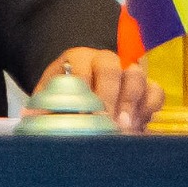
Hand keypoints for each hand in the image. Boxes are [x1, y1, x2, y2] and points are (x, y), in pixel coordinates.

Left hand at [44, 48, 162, 130]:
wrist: (82, 99)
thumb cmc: (62, 100)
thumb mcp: (48, 101)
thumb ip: (43, 109)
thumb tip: (31, 119)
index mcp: (77, 58)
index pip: (82, 66)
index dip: (84, 89)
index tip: (83, 113)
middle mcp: (105, 58)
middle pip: (113, 68)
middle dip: (110, 97)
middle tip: (108, 123)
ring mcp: (128, 70)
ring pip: (137, 76)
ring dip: (131, 103)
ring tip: (124, 127)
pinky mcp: (146, 86)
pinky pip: (155, 91)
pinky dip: (149, 108)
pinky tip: (139, 127)